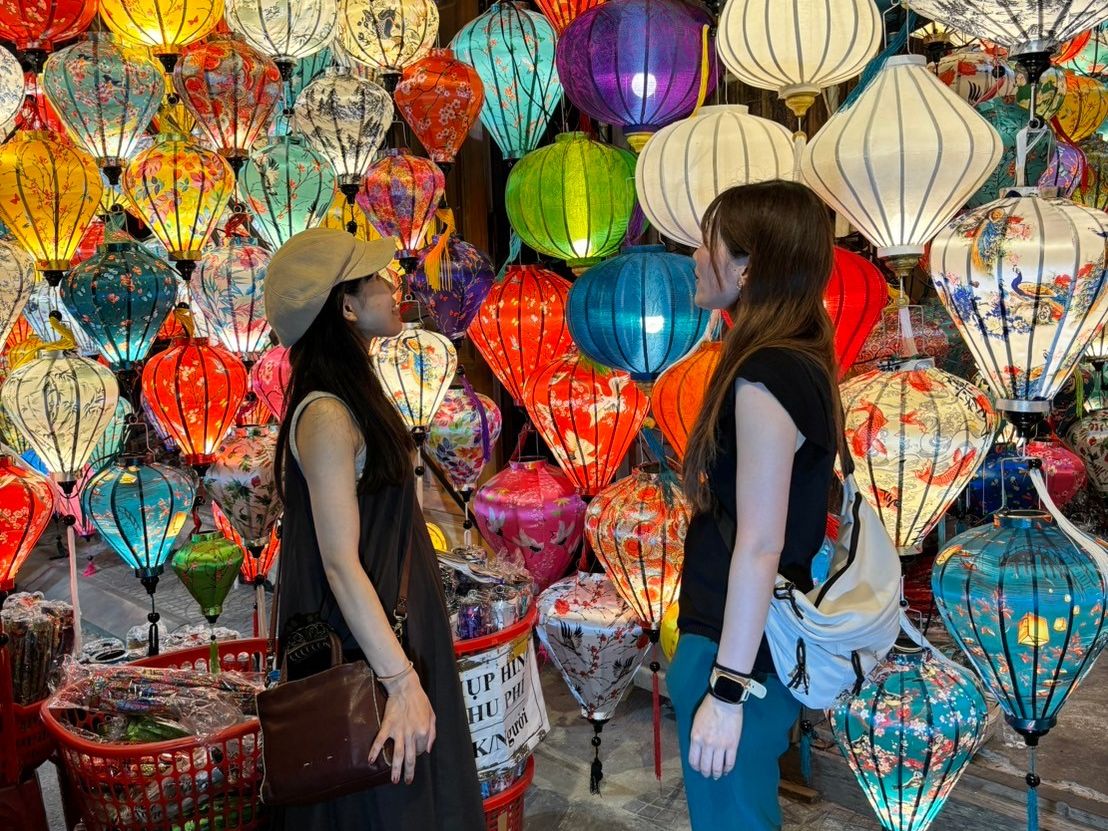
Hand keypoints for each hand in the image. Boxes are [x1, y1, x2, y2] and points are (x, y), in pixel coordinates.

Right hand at [369, 670, 435, 784]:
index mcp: (424, 731)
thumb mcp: (432, 715)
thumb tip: (428, 750)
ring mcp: (399, 731)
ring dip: (396, 769)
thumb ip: (432, 733)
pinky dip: (375, 751)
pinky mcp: (387, 726)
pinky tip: (370, 760)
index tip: (415, 753)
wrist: (405, 687)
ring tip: (394, 780)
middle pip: (410, 757)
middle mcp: (412, 734)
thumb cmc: (420, 700)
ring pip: (397, 754)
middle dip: (409, 771)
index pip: (422, 749)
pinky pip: (380, 741)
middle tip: (406, 781)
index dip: (419, 752)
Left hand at [688, 694, 743, 779]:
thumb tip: (698, 749)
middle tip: (707, 774)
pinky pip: (730, 762)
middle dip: (706, 773)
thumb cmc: (709, 708)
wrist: (724, 700)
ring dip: (716, 773)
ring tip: (717, 774)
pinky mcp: (732, 745)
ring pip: (717, 767)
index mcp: (696, 738)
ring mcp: (720, 746)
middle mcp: (707, 744)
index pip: (693, 760)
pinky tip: (726, 770)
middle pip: (705, 766)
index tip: (698, 768)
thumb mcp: (696, 722)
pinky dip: (728, 769)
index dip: (696, 767)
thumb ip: (696, 737)